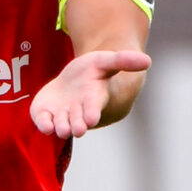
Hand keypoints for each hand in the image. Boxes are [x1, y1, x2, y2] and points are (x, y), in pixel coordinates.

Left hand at [29, 48, 148, 138]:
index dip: (92, 113)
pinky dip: (44, 124)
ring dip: (61, 128)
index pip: (94, 108)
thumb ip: (124, 61)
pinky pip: (44, 122)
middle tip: (77, 129)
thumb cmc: (94, 73)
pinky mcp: (46, 114)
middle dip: (77, 125)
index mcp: (93, 100)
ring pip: (61, 126)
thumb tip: (147, 61)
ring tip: (62, 129)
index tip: (92, 118)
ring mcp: (62, 115)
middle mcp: (78, 112)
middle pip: (78, 122)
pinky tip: (44, 125)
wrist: (75, 83)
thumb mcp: (107, 61)